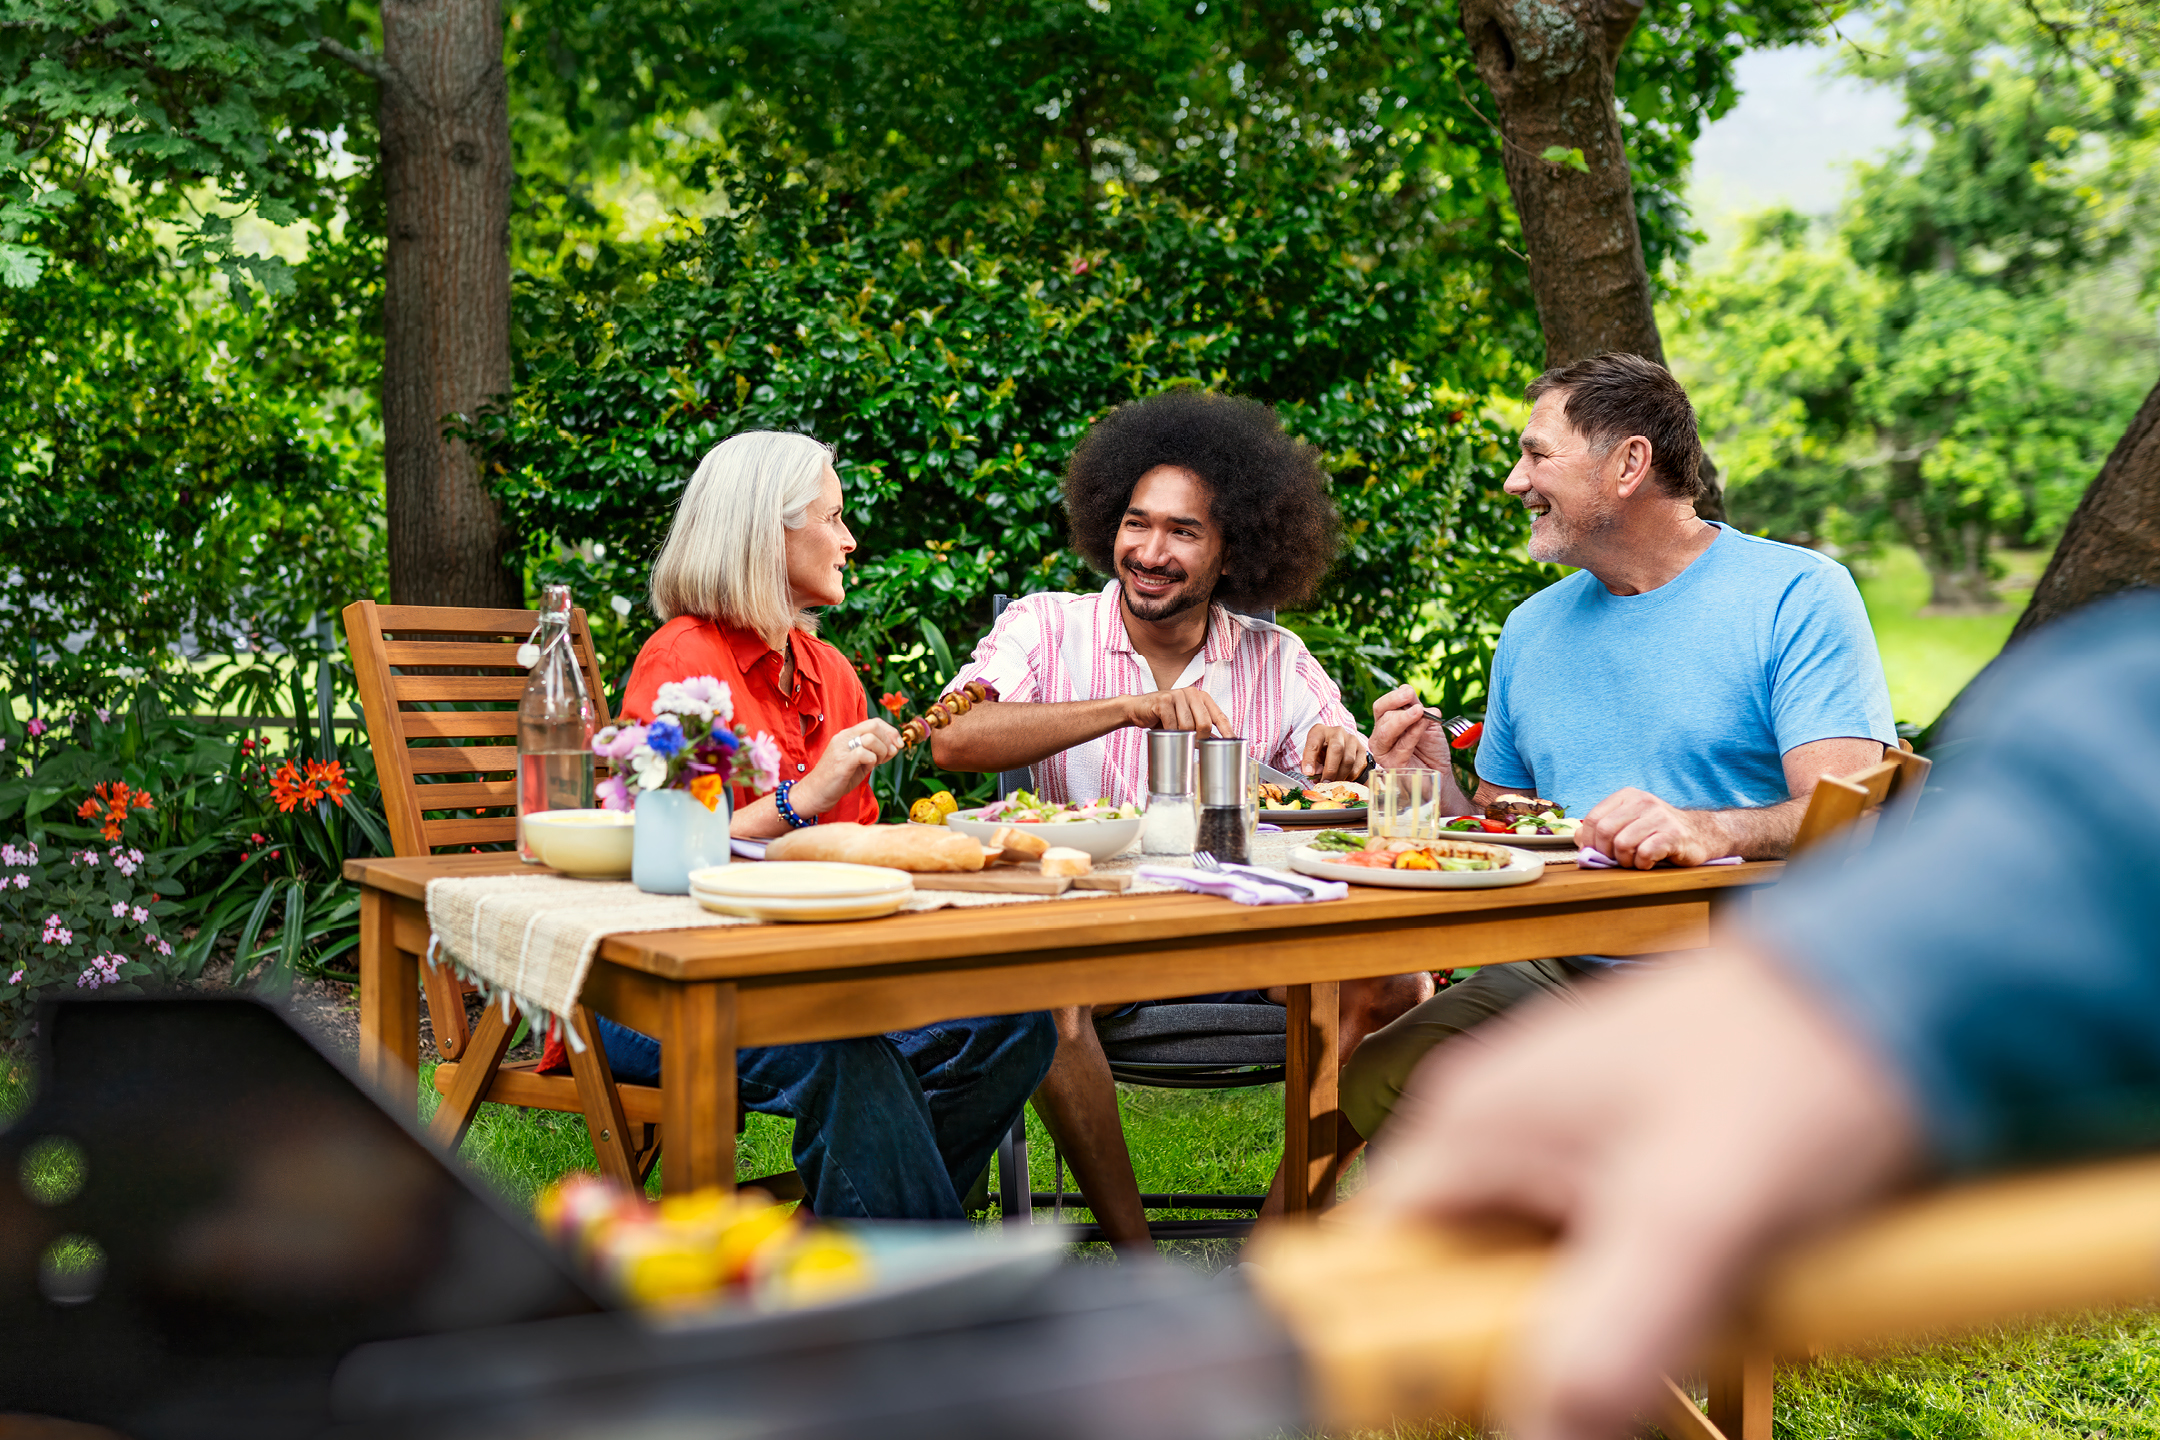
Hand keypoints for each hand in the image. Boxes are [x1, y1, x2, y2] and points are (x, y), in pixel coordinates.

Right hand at [793, 718, 901, 815]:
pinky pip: (863, 753)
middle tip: (887, 757)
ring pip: (871, 738)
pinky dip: (872, 760)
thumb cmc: (838, 779)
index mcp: (848, 735)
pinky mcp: (841, 762)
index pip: (874, 722)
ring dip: (881, 751)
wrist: (815, 793)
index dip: (890, 731)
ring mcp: (841, 748)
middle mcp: (843, 737)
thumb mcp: (860, 762)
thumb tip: (895, 747)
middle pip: (874, 726)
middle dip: (888, 741)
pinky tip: (867, 768)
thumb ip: (875, 753)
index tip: (898, 745)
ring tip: (876, 763)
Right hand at [1123, 687, 1232, 738]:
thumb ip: (1202, 729)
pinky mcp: (1163, 701)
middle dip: (1201, 739)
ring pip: (1189, 726)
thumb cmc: (1163, 716)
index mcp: (1202, 697)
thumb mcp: (1186, 720)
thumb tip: (1219, 743)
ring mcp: (1177, 695)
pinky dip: (1171, 733)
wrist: (1138, 709)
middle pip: (1205, 723)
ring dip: (1184, 737)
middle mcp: (1192, 693)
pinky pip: (1172, 724)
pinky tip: (1167, 733)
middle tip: (1194, 746)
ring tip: (1179, 739)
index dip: (1227, 731)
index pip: (1220, 716)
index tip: (1233, 743)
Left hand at [1301, 724, 1365, 780]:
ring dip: (1340, 776)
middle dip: (1330, 770)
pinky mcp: (1362, 749)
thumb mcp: (1312, 754)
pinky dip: (1350, 776)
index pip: (1314, 743)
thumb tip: (1313, 774)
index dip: (1310, 759)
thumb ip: (1311, 763)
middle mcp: (1337, 732)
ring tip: (1333, 784)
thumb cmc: (1322, 751)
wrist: (1340, 745)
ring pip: (1349, 760)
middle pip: (1337, 750)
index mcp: (1320, 731)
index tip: (1308, 773)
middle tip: (1325, 783)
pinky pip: (1357, 766)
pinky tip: (1342, 780)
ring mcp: (1352, 740)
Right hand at [1360, 949, 1920, 1439]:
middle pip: (1452, 1295)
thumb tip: (1535, 1435)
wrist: (1906, 1001)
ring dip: (1599, 1345)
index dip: (1400, 1349)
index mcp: (1469, 1129)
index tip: (1466, 1396)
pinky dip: (1648, 1320)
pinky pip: (1602, 1282)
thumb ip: (1608, 1338)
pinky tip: (1715, 1312)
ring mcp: (1561, 1159)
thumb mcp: (1697, 1216)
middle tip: (1623, 1382)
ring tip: (1692, 1331)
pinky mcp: (1626, 1183)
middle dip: (1520, 1357)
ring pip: (1534, 1298)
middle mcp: (1495, 1140)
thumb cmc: (1795, 1068)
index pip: (1369, 1271)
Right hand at [1369, 684, 1448, 769]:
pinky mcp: (1392, 765)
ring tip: (1418, 712)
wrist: (1442, 773)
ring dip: (1403, 719)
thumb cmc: (1432, 749)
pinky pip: (1400, 747)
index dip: (1393, 697)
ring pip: (1385, 731)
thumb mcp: (1427, 723)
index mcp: (1387, 724)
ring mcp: (1384, 752)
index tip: (1409, 692)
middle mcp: (1381, 737)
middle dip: (1398, 706)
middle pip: (1381, 715)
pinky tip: (1422, 726)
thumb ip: (1418, 708)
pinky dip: (1412, 734)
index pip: (1381, 707)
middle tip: (1416, 704)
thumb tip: (1407, 690)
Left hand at [1578, 788, 1723, 867]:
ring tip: (1635, 861)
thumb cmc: (1657, 832)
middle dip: (1606, 853)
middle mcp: (1642, 801)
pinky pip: (1644, 853)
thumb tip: (1577, 838)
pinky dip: (1642, 864)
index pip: (1593, 819)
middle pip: (1605, 832)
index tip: (1597, 854)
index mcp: (1627, 797)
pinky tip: (1649, 863)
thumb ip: (1603, 828)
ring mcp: (1659, 816)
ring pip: (1622, 844)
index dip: (1589, 841)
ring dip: (1625, 861)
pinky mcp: (1673, 834)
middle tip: (1618, 860)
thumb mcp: (1628, 824)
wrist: (1700, 834)